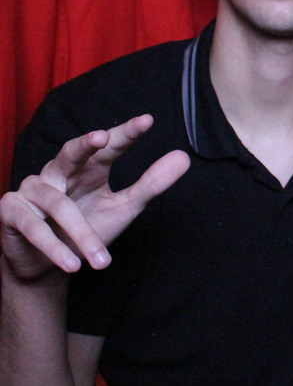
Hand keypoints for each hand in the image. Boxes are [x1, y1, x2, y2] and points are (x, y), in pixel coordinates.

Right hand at [0, 115, 188, 281]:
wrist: (47, 265)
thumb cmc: (86, 229)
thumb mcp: (124, 207)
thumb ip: (151, 184)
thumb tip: (183, 157)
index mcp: (90, 167)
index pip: (110, 146)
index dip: (126, 133)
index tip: (147, 120)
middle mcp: (60, 172)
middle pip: (71, 152)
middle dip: (85, 144)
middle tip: (101, 137)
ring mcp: (33, 189)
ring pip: (59, 205)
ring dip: (81, 235)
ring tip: (101, 261)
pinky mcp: (12, 211)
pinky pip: (34, 226)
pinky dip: (54, 247)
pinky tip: (73, 264)